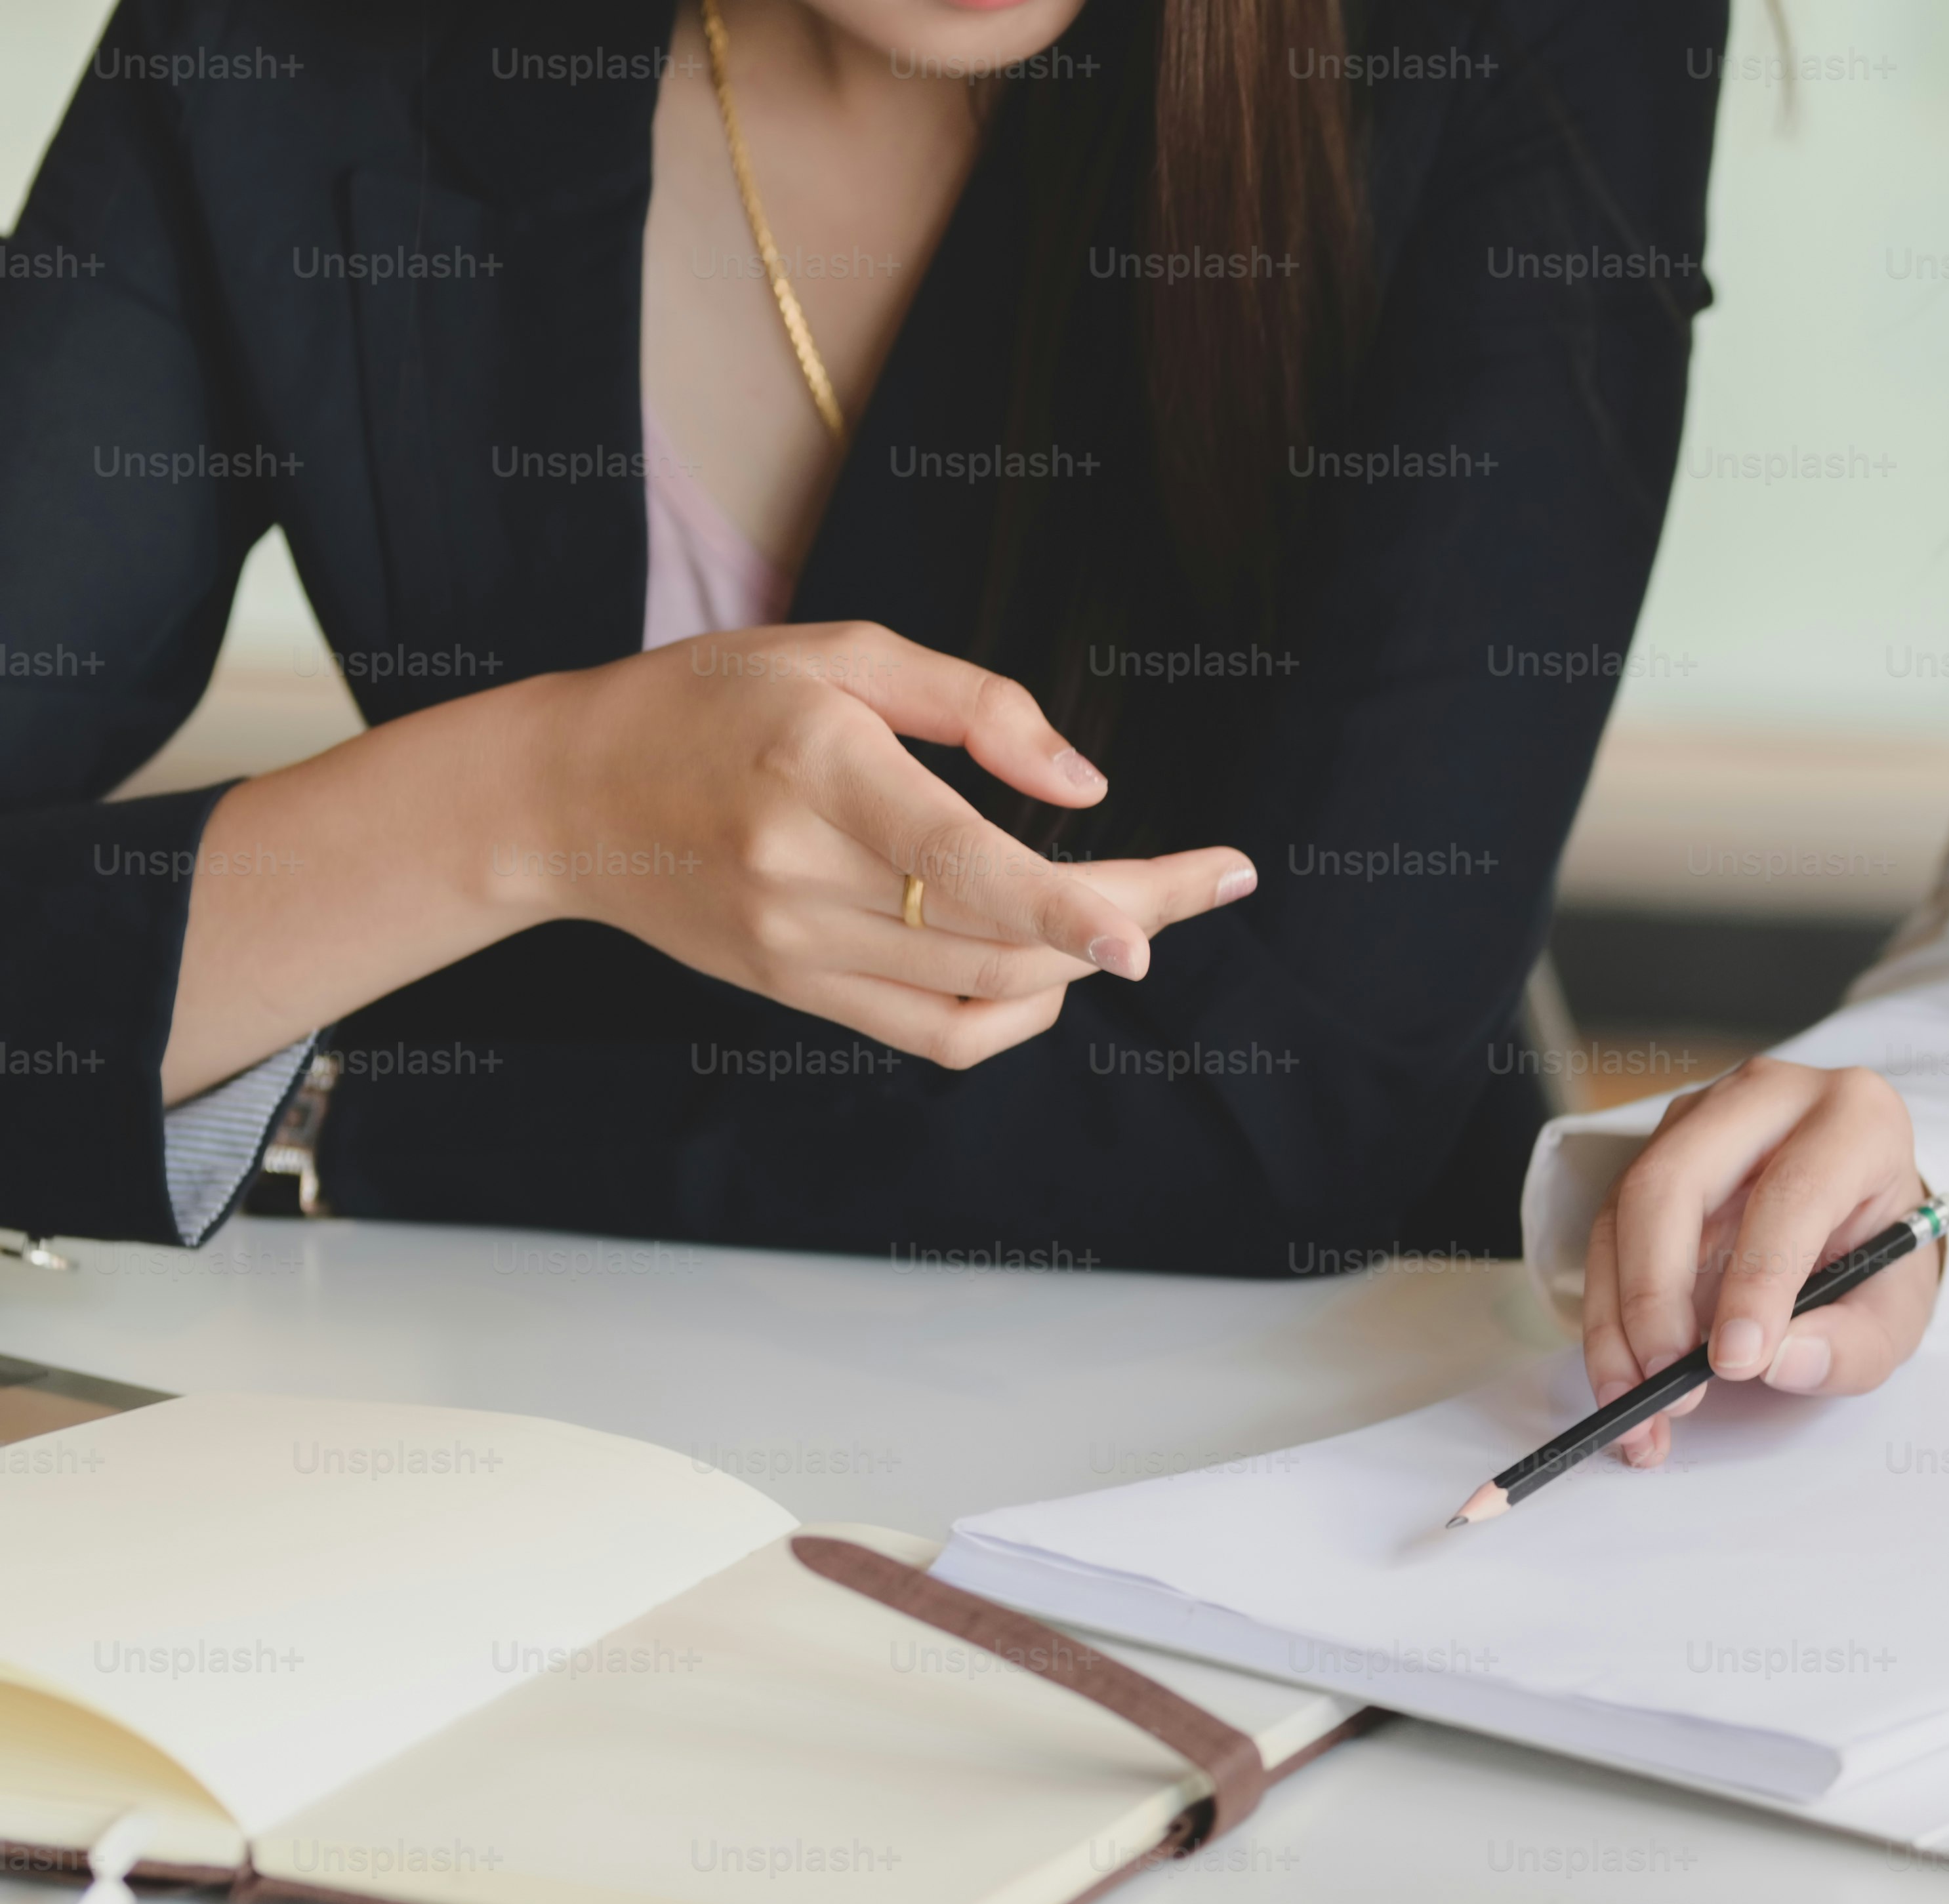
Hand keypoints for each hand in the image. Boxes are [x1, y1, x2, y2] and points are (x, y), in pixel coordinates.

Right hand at [171, 623, 1254, 1096]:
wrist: (570, 797)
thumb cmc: (711, 704)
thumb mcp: (841, 654)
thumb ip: (974, 706)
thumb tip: (1087, 787)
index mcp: (819, 770)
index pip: (960, 861)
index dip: (1066, 904)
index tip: (1152, 927)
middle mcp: (805, 874)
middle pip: (1002, 932)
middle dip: (1124, 915)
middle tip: (1207, 881)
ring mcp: (798, 950)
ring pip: (985, 990)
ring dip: (1080, 959)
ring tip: (1130, 907)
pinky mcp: (798, 993)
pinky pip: (939, 1034)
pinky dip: (1016, 1009)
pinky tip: (1048, 962)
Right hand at [1572, 1058, 1944, 1470]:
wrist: (1860, 1213)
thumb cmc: (1880, 1253)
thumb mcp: (1898, 1310)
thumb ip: (1855, 1344)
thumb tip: (1780, 1363)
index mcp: (1855, 1119)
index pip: (1792, 1192)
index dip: (1757, 1280)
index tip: (1734, 1362)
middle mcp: (1768, 1097)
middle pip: (1676, 1181)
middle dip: (1657, 1294)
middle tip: (1666, 1380)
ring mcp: (1700, 1118)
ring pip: (1625, 1208)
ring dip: (1617, 1317)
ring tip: (1635, 1401)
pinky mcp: (1654, 1153)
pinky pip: (1607, 1233)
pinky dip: (1607, 1315)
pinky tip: (1623, 1377)